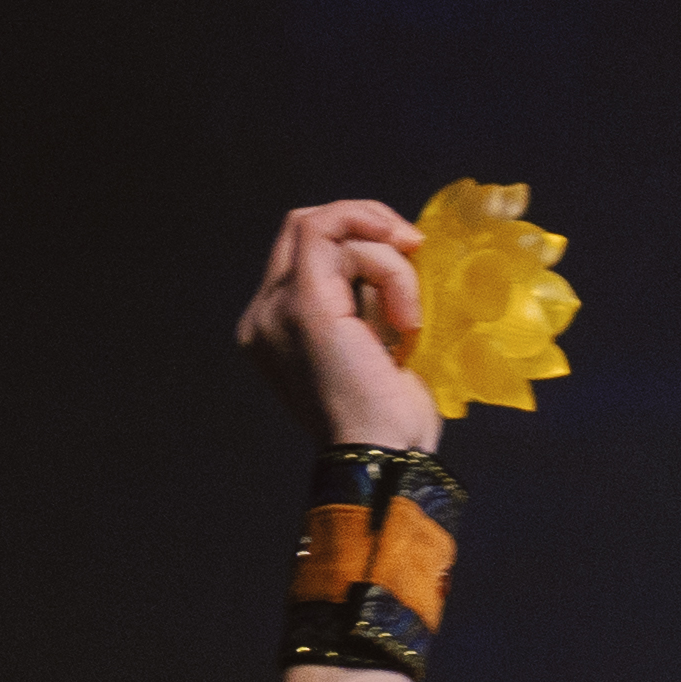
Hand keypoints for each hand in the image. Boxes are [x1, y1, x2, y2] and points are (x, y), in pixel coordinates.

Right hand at [238, 197, 439, 453]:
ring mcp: (276, 307)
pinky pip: (329, 235)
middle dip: (366, 223)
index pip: (306, 249)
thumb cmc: (393, 420)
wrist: (383, 458)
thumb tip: (399, 253)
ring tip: (410, 319)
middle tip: (415, 248)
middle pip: (303, 225)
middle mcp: (265, 313)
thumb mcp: (381, 348)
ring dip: (386, 261)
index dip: (359, 237)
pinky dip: (383, 260)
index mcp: (279, 324)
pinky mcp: (302, 304)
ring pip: (324, 231)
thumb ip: (369, 303)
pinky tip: (406, 314)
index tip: (409, 256)